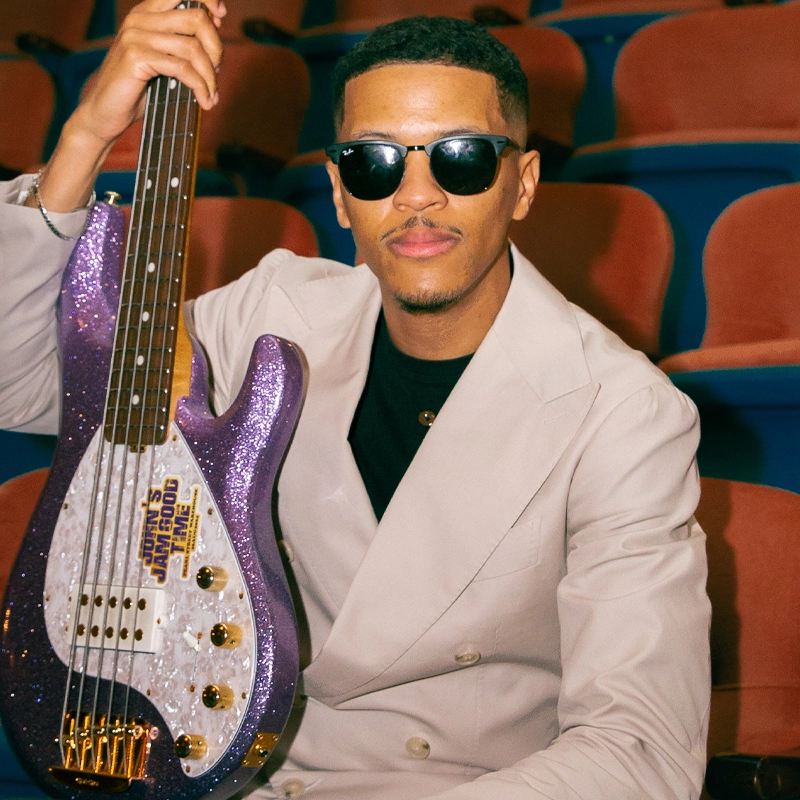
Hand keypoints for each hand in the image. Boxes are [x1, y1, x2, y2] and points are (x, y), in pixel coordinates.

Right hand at [73, 0, 226, 146]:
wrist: (104, 112)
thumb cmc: (137, 90)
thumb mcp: (162, 61)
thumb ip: (181, 47)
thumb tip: (215, 44)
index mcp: (147, 13)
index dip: (208, 0)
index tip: (222, 17)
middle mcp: (140, 18)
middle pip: (196, 18)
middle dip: (216, 47)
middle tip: (217, 72)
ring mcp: (136, 36)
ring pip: (193, 47)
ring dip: (210, 76)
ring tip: (212, 95)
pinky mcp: (136, 57)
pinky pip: (182, 68)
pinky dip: (200, 87)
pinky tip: (205, 102)